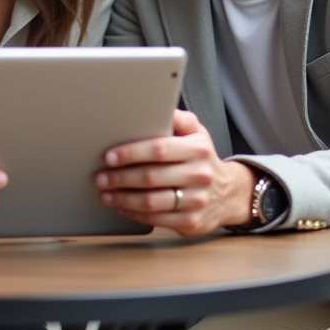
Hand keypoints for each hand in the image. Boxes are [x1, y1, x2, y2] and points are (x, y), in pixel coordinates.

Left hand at [95, 110, 253, 234]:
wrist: (229, 192)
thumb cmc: (202, 158)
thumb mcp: (197, 132)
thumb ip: (178, 119)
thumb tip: (157, 107)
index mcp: (198, 148)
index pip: (158, 149)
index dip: (130, 153)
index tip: (109, 156)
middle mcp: (199, 174)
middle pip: (150, 177)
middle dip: (120, 177)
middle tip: (101, 177)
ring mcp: (197, 200)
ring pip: (151, 201)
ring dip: (122, 198)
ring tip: (106, 193)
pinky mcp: (192, 222)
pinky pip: (156, 219)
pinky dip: (135, 213)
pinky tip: (123, 206)